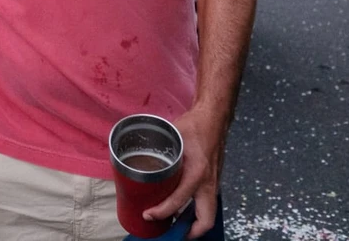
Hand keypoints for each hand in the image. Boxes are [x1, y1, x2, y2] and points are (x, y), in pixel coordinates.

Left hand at [142, 106, 225, 237]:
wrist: (214, 118)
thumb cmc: (194, 126)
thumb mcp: (171, 137)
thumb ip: (155, 149)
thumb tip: (133, 158)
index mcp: (197, 172)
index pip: (179, 200)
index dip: (162, 212)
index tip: (148, 215)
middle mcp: (209, 182)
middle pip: (205, 219)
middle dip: (190, 232)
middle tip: (171, 233)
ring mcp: (214, 183)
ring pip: (209, 213)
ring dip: (194, 223)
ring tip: (175, 225)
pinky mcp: (214, 181)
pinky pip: (208, 202)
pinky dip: (197, 211)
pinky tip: (183, 210)